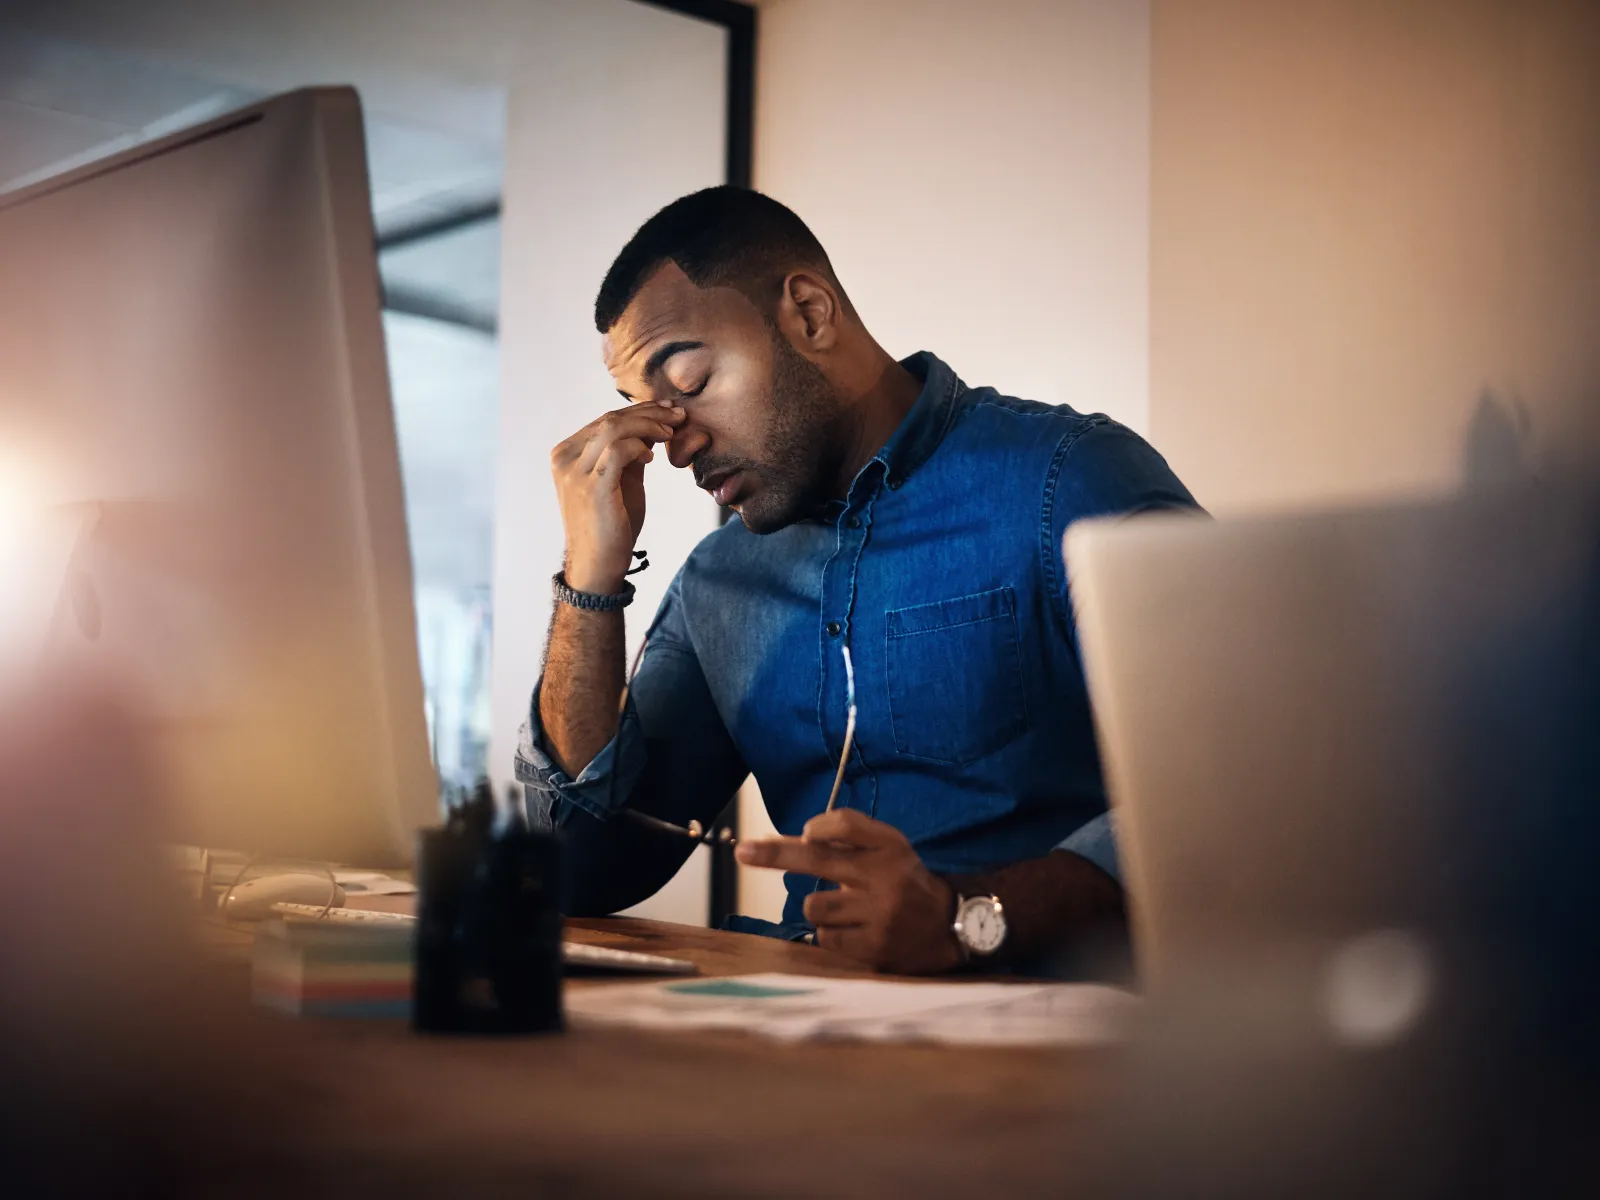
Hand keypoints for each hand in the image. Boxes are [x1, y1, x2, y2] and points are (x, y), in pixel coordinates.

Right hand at [550, 401, 685, 593]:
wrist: (597, 564)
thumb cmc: (610, 523)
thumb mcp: (622, 479)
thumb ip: (632, 452)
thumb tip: (653, 424)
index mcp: (567, 453)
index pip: (604, 419)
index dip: (639, 410)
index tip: (668, 409)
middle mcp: (565, 459)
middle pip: (609, 419)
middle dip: (649, 412)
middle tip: (678, 415)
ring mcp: (575, 473)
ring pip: (613, 429)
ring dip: (648, 425)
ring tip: (670, 432)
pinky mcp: (592, 489)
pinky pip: (617, 452)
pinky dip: (638, 447)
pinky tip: (651, 457)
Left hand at [735, 809, 963, 974]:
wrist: (949, 927)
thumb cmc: (905, 879)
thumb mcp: (889, 845)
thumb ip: (850, 831)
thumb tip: (804, 834)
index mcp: (888, 848)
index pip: (845, 826)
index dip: (818, 826)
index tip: (794, 834)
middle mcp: (884, 878)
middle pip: (818, 860)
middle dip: (776, 854)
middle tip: (743, 852)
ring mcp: (878, 916)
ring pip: (815, 906)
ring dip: (819, 908)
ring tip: (844, 909)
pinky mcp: (874, 949)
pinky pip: (826, 939)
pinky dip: (830, 934)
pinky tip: (852, 930)